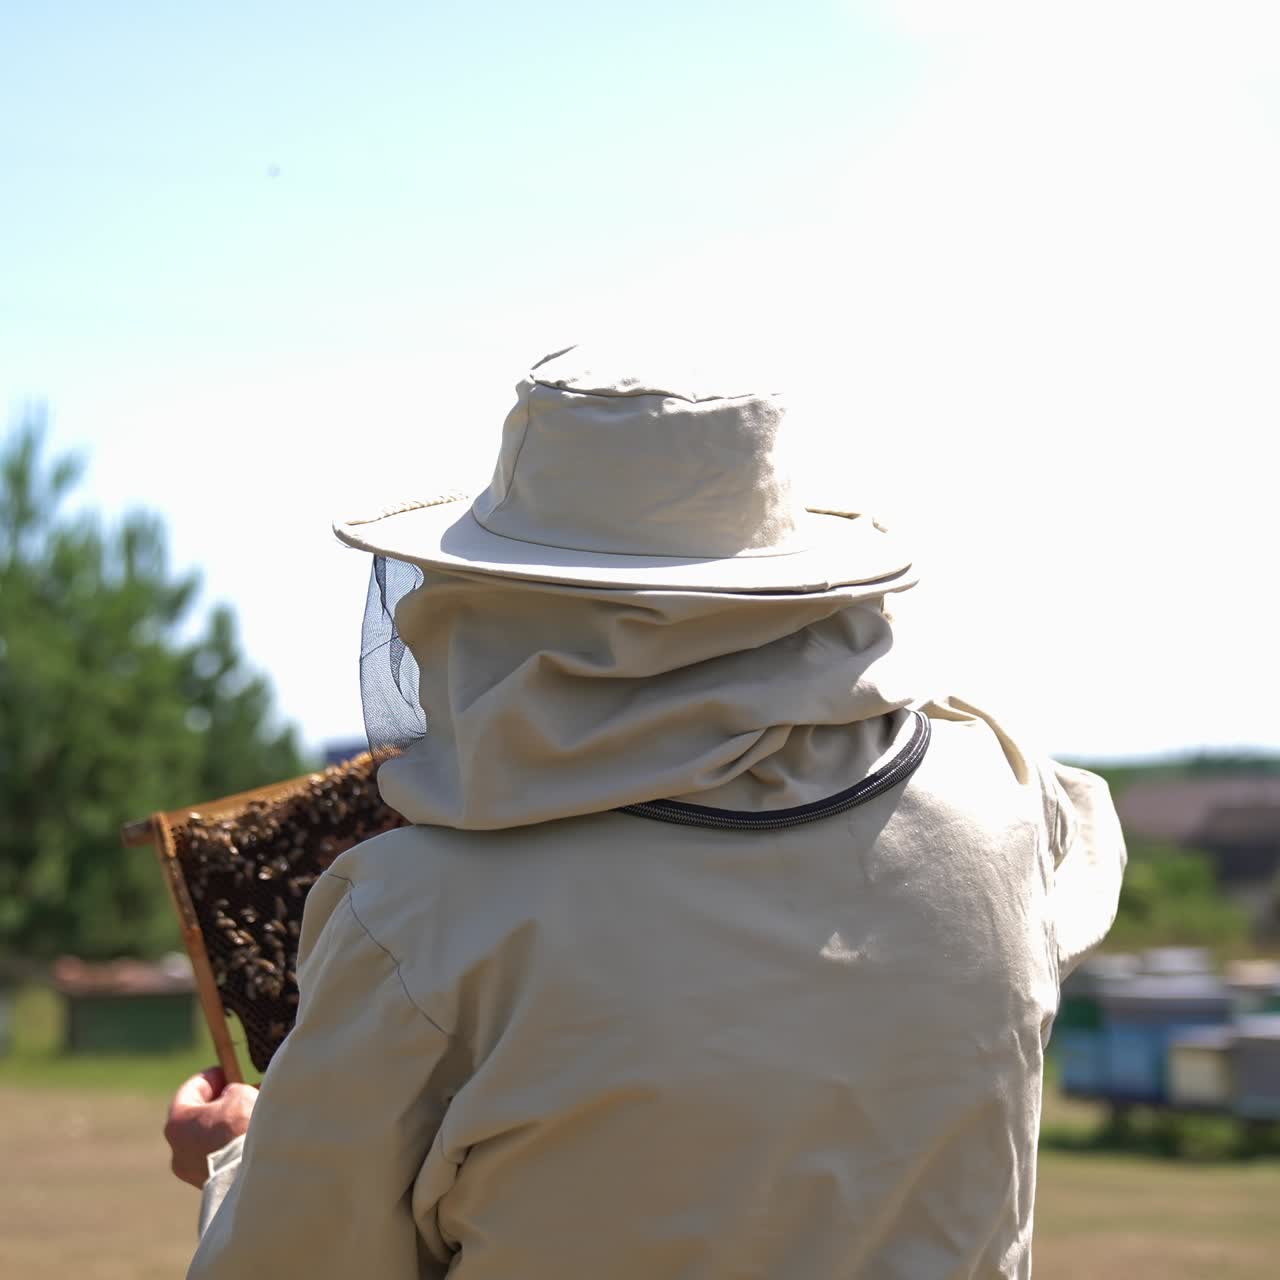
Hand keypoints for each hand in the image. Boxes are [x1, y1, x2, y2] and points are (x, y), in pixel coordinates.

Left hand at [164, 1066, 257, 1187]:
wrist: (254, 1173)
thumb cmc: (241, 1127)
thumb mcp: (238, 1093)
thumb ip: (230, 1091)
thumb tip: (230, 1099)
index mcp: (177, 1123)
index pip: (190, 1091)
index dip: (211, 1077)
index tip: (227, 1071)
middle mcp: (177, 1150)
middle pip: (199, 1117)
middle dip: (221, 1103)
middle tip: (243, 1091)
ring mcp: (192, 1172)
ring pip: (210, 1139)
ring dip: (228, 1125)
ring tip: (253, 1114)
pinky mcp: (209, 1185)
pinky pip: (219, 1157)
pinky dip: (232, 1145)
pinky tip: (253, 1136)